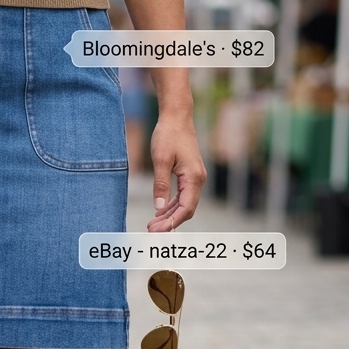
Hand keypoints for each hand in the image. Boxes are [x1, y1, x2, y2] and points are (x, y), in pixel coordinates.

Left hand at [147, 113, 205, 231]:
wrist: (177, 117)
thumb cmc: (168, 135)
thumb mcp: (161, 160)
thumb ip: (160, 184)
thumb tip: (158, 207)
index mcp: (193, 178)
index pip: (185, 209)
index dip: (172, 222)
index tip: (156, 231)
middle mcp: (198, 180)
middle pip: (186, 209)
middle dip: (169, 222)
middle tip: (150, 230)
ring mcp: (195, 178)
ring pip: (184, 204)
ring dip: (169, 215)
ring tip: (152, 224)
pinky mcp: (189, 174)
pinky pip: (182, 195)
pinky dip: (171, 205)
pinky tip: (160, 211)